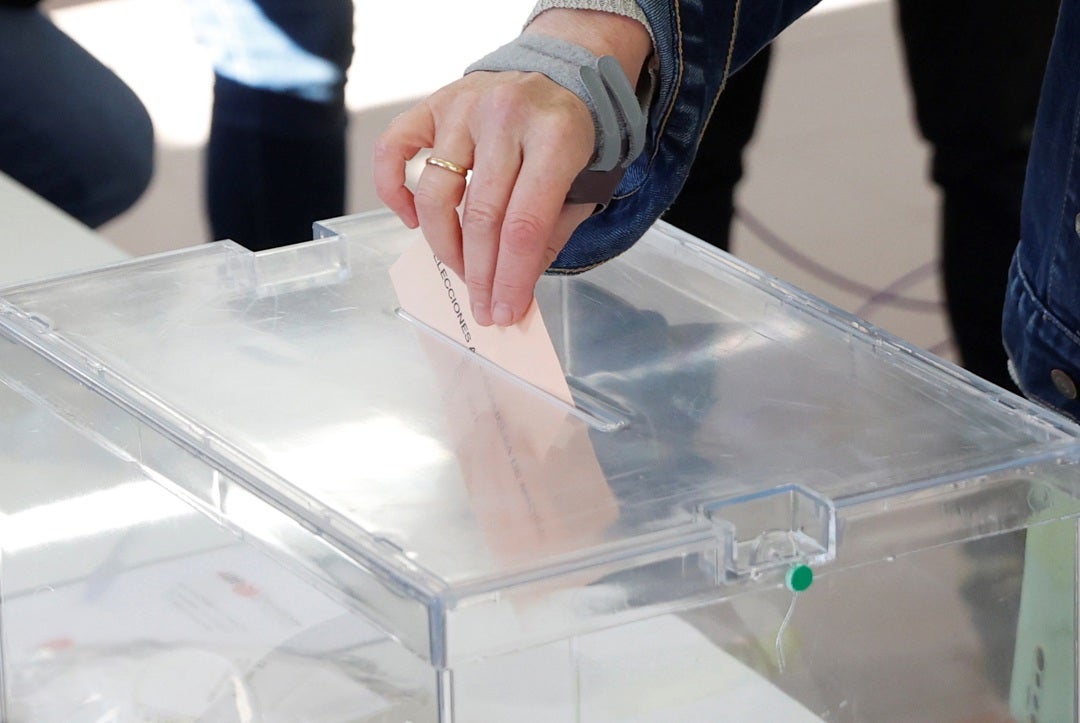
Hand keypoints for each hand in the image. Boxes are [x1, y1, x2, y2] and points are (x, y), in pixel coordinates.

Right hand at [373, 10, 650, 326]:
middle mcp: (506, 117)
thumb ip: (550, 234)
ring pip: (437, 194)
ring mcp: (464, 108)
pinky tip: (413, 220)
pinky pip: (394, 150)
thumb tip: (512, 288)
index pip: (525, 225)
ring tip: (461, 269)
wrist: (558, 72)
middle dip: (480, 275)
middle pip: (481, 217)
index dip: (512, 278)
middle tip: (482, 308)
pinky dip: (394, 191)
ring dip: (444, 246)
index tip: (505, 312)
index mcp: (556, 137)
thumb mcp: (584, 183)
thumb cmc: (570, 137)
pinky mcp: (432, 104)